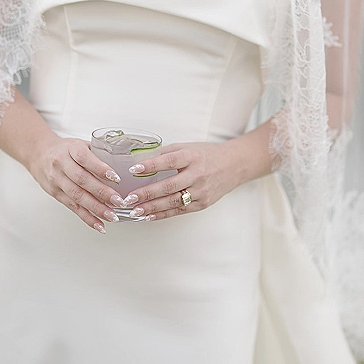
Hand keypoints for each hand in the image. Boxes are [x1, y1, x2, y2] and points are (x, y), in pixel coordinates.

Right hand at [28, 134, 126, 232]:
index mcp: (71, 149)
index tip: (116, 178)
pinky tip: (100, 225)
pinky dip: (87, 218)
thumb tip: (126, 162)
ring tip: (112, 216)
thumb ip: (99, 152)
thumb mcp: (80, 144)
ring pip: (77, 196)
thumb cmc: (66, 149)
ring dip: (96, 209)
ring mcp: (57, 181)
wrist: (38, 154)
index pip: (85, 159)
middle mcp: (61, 165)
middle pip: (82, 180)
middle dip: (102, 193)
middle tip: (119, 201)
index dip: (100, 168)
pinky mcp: (56, 194)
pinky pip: (73, 207)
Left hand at [118, 141, 243, 220]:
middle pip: (169, 186)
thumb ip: (166, 153)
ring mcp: (201, 191)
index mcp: (192, 157)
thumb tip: (141, 160)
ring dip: (152, 207)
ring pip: (173, 201)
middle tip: (129, 198)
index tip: (134, 170)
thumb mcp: (188, 147)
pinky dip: (163, 214)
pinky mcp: (202, 203)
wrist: (234, 165)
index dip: (151, 166)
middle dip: (147, 193)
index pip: (169, 161)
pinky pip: (180, 210)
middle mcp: (197, 174)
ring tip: (135, 210)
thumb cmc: (207, 155)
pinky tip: (149, 216)